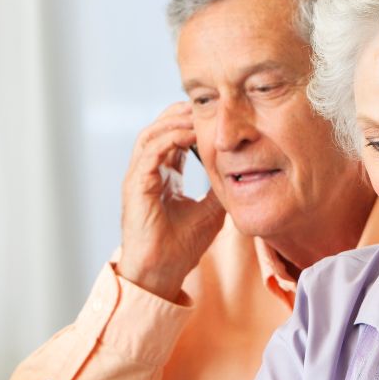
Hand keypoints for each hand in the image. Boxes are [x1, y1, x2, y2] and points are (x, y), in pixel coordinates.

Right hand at [116, 102, 225, 300]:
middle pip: (159, 128)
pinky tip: (191, 134)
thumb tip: (242, 173)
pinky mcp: (136, 185)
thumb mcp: (210, 211)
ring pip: (152, 133)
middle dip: (181, 114)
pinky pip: (151, 151)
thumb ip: (219, 189)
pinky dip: (170, 138)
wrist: (163, 272)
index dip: (189, 124)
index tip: (213, 118)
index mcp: (161, 176)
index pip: (171, 138)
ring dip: (175, 121)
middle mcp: (147, 173)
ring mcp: (138, 177)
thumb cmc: (181, 247)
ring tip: (198, 114)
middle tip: (206, 107)